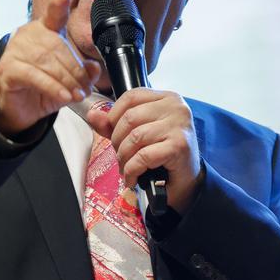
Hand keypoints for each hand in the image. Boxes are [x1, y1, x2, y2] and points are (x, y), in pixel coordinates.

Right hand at [0, 0, 101, 135]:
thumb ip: (82, 72)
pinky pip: (34, 76)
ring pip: (46, 61)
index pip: (52, 15)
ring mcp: (15, 51)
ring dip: (66, 80)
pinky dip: (52, 87)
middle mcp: (27, 36)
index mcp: (43, 31)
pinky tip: (64, 97)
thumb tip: (94, 67)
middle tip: (86, 88)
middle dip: (75, 69)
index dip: (58, 5)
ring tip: (78, 95)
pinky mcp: (8, 69)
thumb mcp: (68, 81)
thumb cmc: (43, 90)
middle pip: (57, 46)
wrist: (21, 111)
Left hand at [86, 89, 203, 213]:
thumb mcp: (139, 135)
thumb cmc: (163, 156)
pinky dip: (132, 171)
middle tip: (120, 157)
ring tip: (126, 169)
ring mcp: (179, 126)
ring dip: (124, 158)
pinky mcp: (179, 146)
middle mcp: (176, 108)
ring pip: (135, 137)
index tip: (113, 134)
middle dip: (117, 142)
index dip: (114, 116)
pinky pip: (143, 156)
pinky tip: (133, 178)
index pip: (131, 96)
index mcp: (167, 98)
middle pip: (130, 118)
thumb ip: (115, 124)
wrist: (186, 182)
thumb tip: (92, 115)